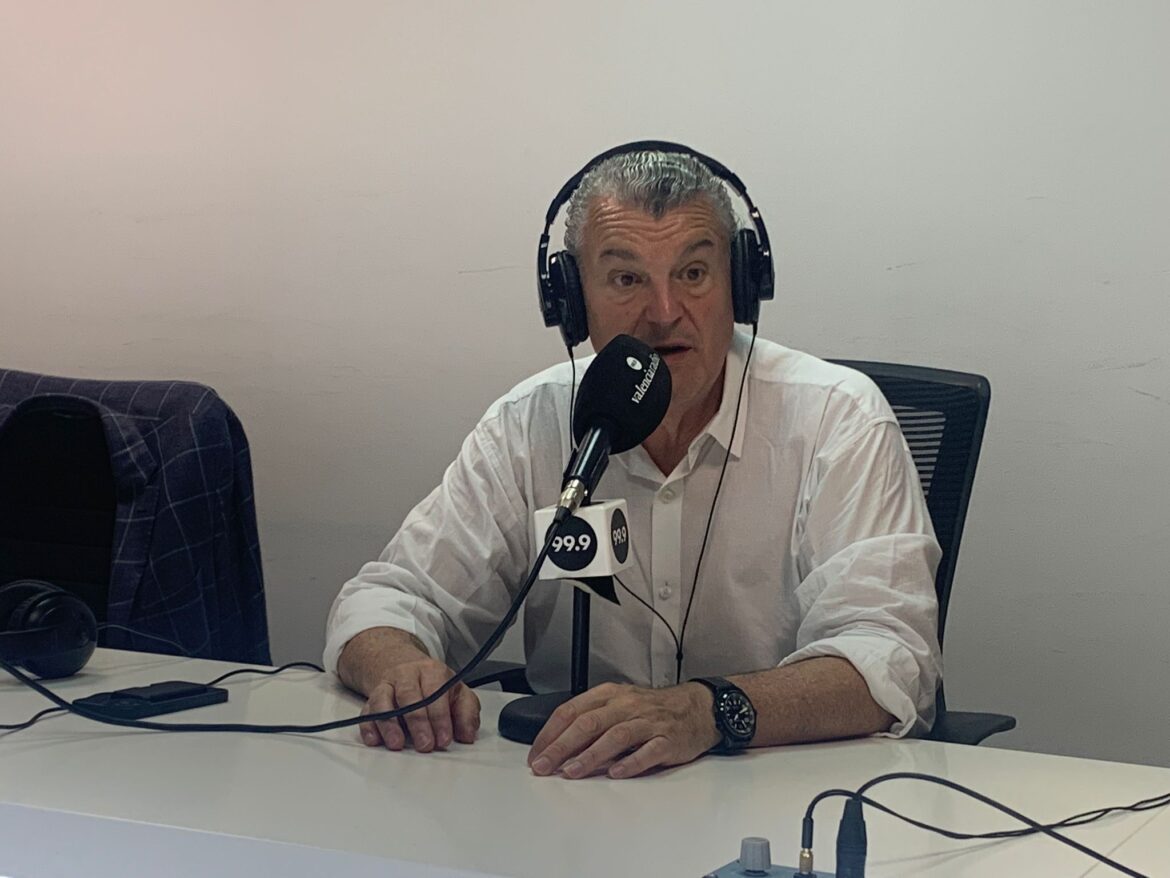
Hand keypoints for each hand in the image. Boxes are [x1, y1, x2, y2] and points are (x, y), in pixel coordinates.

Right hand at [358, 656, 480, 752]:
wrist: (405, 667)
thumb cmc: (435, 686)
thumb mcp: (458, 693)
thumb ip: (467, 713)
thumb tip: (467, 735)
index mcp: (432, 671)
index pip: (436, 692)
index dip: (440, 717)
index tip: (444, 739)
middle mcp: (407, 675)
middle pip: (409, 695)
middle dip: (418, 722)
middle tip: (425, 745)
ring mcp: (387, 686)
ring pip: (383, 700)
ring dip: (389, 724)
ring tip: (397, 744)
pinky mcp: (371, 699)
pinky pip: (366, 711)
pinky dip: (368, 726)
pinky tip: (375, 740)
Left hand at [527, 682, 719, 779]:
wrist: (697, 707)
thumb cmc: (652, 709)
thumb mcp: (618, 704)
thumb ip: (591, 721)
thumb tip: (558, 746)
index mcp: (609, 695)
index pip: (572, 711)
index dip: (550, 733)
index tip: (536, 754)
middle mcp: (626, 705)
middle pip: (588, 723)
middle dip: (562, 746)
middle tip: (544, 766)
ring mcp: (648, 722)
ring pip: (615, 736)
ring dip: (590, 755)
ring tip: (572, 771)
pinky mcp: (668, 740)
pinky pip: (647, 751)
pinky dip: (631, 762)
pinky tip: (616, 773)